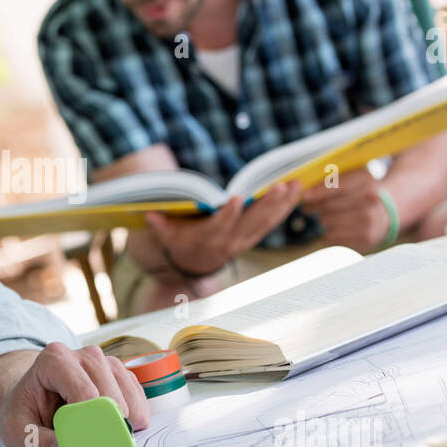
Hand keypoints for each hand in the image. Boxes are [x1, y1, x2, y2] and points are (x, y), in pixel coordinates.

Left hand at [0, 342, 149, 446]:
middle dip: (109, 423)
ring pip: (127, 393)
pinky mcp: (120, 375)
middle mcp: (84, 355)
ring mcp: (105, 362)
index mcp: (54, 359)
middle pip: (108, 391)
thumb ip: (39, 443)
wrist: (31, 396)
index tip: (90, 444)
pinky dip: (135, 417)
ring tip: (109, 439)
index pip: (83, 390)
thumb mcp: (18, 431)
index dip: (91, 420)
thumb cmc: (25, 410)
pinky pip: (137, 396)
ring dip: (125, 420)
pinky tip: (120, 429)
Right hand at [143, 181, 299, 276]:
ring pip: (267, 222)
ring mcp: (245, 240)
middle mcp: (230, 241)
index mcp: (207, 238)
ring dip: (283, 203)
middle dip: (267, 204)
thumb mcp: (166, 234)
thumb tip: (149, 214)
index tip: (235, 198)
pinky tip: (296, 190)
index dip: (228, 214)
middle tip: (281, 185)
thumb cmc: (179, 240)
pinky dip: (285, 206)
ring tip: (296, 183)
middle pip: (251, 222)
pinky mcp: (254, 236)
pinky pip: (272, 222)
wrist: (195, 263)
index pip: (219, 226)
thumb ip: (160, 225)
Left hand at [300, 169, 391, 251]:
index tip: (304, 196)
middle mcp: (370, 201)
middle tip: (307, 207)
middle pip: (328, 206)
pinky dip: (328, 233)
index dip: (316, 192)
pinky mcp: (365, 238)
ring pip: (328, 222)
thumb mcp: (356, 180)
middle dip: (314, 206)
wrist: (389, 213)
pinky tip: (334, 228)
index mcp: (367, 182)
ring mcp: (369, 221)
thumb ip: (334, 181)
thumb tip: (307, 192)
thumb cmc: (364, 194)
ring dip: (322, 219)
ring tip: (325, 217)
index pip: (335, 187)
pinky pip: (332, 237)